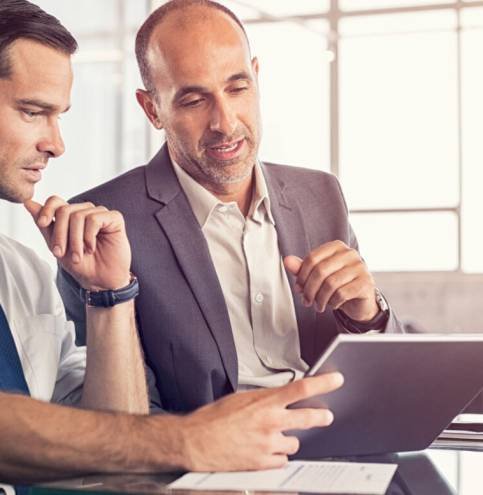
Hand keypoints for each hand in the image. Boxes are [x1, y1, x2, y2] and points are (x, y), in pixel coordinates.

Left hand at [24, 197, 130, 290]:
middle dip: (60, 234)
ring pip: (79, 216)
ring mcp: (101, 214)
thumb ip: (45, 226)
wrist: (101, 280)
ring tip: (79, 255)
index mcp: (72, 216)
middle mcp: (86, 212)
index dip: (47, 209)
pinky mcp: (114, 218)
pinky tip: (91, 248)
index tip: (42, 223)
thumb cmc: (82, 265)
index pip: (56, 201)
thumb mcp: (57, 246)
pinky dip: (89, 236)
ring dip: (75, 240)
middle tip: (61, 253)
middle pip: (65, 210)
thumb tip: (28, 203)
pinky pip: (95, 219)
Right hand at [179, 372, 343, 470]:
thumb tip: (277, 399)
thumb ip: (263, 400)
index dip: (324, 383)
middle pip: (308, 417)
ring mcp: (268, 444)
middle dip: (321, 416)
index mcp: (264, 402)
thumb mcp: (240, 398)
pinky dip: (276, 456)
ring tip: (271, 437)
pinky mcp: (263, 463)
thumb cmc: (214, 418)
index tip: (336, 380)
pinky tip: (264, 451)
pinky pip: (282, 460)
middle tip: (326, 416)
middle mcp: (270, 422)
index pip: (301, 388)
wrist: (196, 442)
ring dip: (287, 440)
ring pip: (294, 442)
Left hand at [284, 240, 377, 321]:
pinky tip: (333, 304)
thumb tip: (287, 261)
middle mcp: (350, 254)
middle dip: (309, 289)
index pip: (312, 258)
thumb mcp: (317, 276)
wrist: (359, 300)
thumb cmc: (337, 284)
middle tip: (306, 300)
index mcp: (336, 247)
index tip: (299, 287)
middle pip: (320, 271)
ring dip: (320, 298)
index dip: (302, 275)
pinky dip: (333, 302)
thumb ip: (302, 268)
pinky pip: (342, 294)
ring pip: (330, 284)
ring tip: (318, 305)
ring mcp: (360, 267)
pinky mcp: (366, 283)